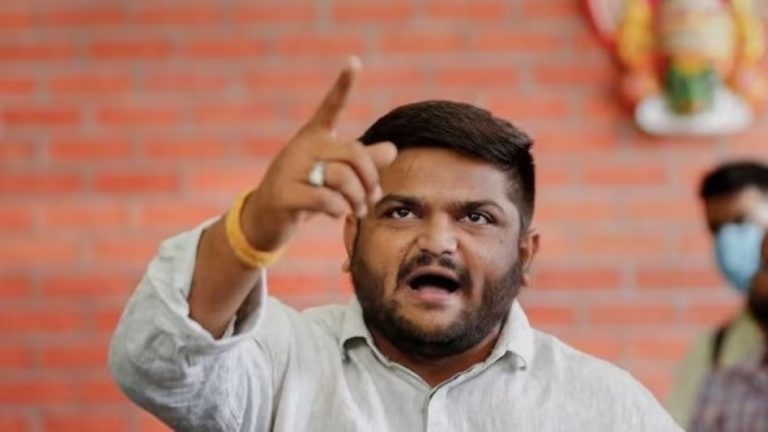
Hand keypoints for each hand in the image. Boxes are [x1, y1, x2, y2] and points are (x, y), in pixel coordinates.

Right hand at [242, 57, 397, 251]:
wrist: (265, 218)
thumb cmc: (304, 192)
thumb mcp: (334, 176)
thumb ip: (363, 162)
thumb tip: (392, 149)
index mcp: (314, 137)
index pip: (331, 107)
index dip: (343, 85)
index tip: (354, 61)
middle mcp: (302, 147)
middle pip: (353, 154)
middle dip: (370, 178)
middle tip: (373, 198)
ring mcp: (290, 170)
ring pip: (342, 178)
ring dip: (357, 199)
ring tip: (358, 210)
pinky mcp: (285, 195)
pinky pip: (326, 199)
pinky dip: (339, 209)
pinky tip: (336, 213)